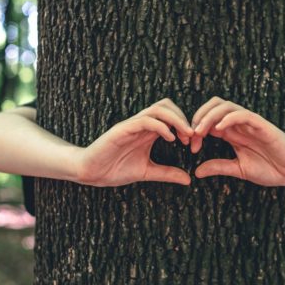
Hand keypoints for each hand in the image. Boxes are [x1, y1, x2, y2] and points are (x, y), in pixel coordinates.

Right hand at [74, 98, 193, 185]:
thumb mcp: (147, 172)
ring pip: (158, 108)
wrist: (90, 171)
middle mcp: (141, 124)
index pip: (171, 115)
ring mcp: (132, 124)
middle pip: (167, 105)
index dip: (186, 125)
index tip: (195, 143)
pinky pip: (145, 120)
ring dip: (176, 119)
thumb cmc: (114, 169)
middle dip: (184, 118)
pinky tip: (170, 139)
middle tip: (193, 137)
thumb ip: (167, 173)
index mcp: (147, 131)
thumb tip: (189, 179)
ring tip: (186, 135)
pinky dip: (161, 126)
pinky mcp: (122, 129)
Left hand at [190, 97, 284, 185]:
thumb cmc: (270, 169)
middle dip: (198, 117)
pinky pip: (243, 114)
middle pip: (214, 106)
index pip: (209, 120)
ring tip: (200, 130)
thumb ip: (219, 167)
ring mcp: (251, 123)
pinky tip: (218, 129)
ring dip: (209, 116)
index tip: (190, 147)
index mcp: (233, 133)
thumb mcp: (238, 169)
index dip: (195, 129)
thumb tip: (196, 172)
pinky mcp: (262, 125)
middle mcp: (240, 124)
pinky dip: (228, 118)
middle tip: (191, 136)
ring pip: (226, 106)